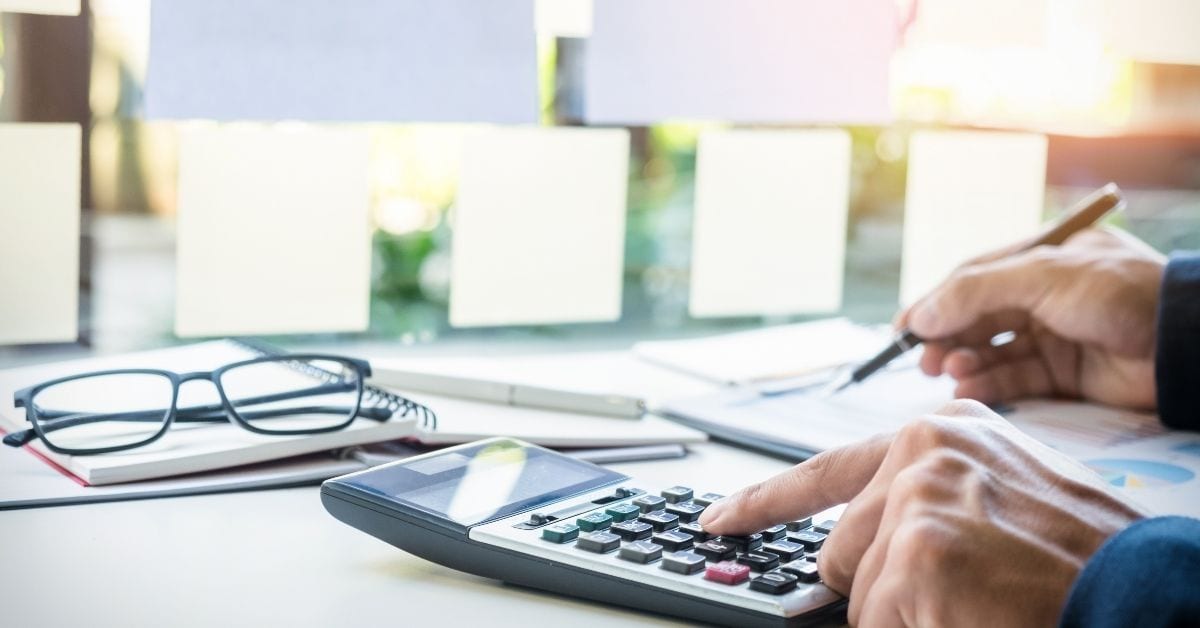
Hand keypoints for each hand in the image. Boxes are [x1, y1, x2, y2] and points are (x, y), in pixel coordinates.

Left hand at [699, 401, 1144, 626]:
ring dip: (908, 612)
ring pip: (859, 592)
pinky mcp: (919, 554)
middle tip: (957, 589)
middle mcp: (923, 449)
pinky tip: (972, 614)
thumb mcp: (998, 500)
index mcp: (943, 432)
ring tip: (978, 599)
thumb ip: (925, 502)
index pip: (827, 469)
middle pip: (843, 546)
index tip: (720, 519)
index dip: (765, 502)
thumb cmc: (1080, 558)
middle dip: (882, 584)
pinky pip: (877, 622)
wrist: (1142, 596)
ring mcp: (917, 497)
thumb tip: (857, 543)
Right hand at [897, 228, 1164, 408]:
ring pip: (992, 351)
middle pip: (978, 317)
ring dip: (964, 362)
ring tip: (948, 372)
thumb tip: (918, 315)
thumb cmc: (1117, 293)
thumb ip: (975, 292)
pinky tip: (968, 388)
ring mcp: (1054, 336)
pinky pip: (1014, 379)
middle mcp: (1043, 296)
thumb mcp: (1041, 276)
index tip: (903, 328)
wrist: (1183, 343)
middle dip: (946, 337)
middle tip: (922, 359)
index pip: (973, 278)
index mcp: (1039, 259)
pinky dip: (988, 384)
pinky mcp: (1064, 375)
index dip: (936, 302)